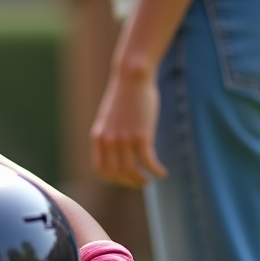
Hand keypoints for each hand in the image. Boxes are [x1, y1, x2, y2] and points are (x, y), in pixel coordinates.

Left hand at [91, 69, 167, 187]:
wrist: (132, 77)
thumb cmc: (124, 97)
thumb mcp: (109, 119)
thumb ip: (110, 135)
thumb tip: (119, 153)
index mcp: (98, 137)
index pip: (100, 169)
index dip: (112, 178)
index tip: (124, 178)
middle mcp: (108, 140)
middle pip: (116, 173)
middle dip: (129, 182)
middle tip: (141, 182)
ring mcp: (124, 139)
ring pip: (132, 171)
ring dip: (142, 179)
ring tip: (150, 179)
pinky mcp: (141, 135)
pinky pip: (148, 162)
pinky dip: (155, 170)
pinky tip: (162, 172)